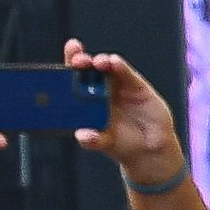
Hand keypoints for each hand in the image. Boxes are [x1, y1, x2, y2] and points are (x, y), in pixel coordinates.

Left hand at [67, 43, 176, 180]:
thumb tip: (82, 136)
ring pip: (106, 67)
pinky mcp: (136, 86)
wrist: (151, 148)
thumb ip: (93, 141)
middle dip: (80, 60)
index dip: (66, 68)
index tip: (59, 63)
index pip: (72, 80)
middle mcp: (100, 90)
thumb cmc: (123, 144)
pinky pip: (126, 74)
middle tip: (78, 60)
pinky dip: (121, 67)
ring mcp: (118, 86)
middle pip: (87, 68)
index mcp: (86, 101)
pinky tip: (115, 62)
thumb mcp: (105, 143)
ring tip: (98, 63)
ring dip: (100, 61)